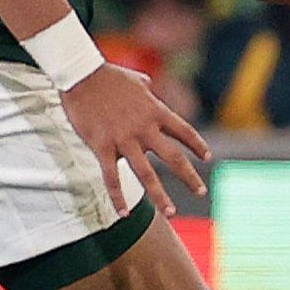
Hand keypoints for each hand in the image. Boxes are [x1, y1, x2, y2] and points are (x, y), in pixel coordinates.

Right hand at [62, 63, 209, 213]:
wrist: (81, 75)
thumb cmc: (108, 75)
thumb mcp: (135, 79)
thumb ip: (146, 87)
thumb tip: (149, 85)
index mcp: (156, 111)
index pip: (185, 132)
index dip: (197, 146)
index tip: (207, 158)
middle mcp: (145, 128)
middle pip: (173, 158)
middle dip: (189, 177)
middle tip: (201, 192)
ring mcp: (124, 140)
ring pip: (147, 174)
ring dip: (160, 196)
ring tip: (171, 212)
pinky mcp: (102, 147)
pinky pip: (112, 178)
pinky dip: (118, 197)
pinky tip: (123, 213)